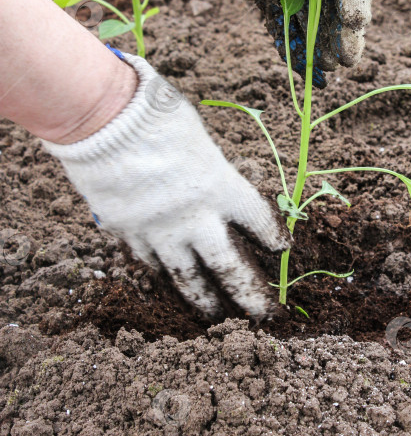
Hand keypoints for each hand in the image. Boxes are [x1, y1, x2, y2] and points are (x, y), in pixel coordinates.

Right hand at [42, 53, 289, 319]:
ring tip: (215, 317)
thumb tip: (213, 184)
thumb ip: (211, 168)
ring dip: (203, 300)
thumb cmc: (156, 117)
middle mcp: (196, 217)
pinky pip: (149, 262)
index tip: (281, 248)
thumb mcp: (199, 139)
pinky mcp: (128, 233)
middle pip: (229, 266)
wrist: (104, 122)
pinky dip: (160, 274)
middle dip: (250, 294)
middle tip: (265, 315)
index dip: (271, 235)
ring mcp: (160, 230)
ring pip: (187, 276)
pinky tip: (166, 284)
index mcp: (221, 187)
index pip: (257, 220)